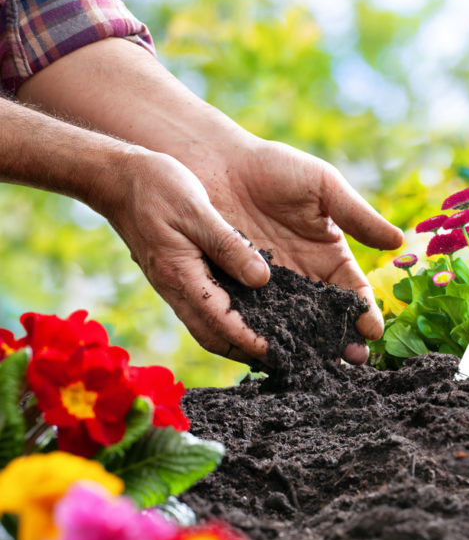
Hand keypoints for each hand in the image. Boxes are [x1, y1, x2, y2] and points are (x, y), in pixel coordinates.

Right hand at [91, 147, 275, 363]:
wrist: (116, 178)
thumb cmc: (157, 187)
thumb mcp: (197, 211)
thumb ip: (229, 245)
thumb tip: (261, 279)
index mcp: (181, 275)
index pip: (221, 322)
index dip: (250, 342)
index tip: (278, 354)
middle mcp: (176, 288)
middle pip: (214, 337)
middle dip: (245, 354)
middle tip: (282, 361)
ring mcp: (174, 286)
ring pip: (207, 328)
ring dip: (236, 343)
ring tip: (271, 348)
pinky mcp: (176, 278)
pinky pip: (203, 311)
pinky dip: (226, 324)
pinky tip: (251, 317)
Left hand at [185, 137, 403, 364]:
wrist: (217, 163)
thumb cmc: (274, 168)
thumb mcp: (323, 187)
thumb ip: (358, 216)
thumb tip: (399, 241)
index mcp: (330, 257)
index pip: (354, 293)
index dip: (365, 312)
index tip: (373, 330)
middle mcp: (303, 279)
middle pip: (327, 319)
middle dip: (341, 340)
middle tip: (353, 360)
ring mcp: (270, 289)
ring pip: (293, 325)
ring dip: (307, 347)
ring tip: (317, 365)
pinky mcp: (236, 291)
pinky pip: (253, 319)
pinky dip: (263, 337)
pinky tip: (272, 354)